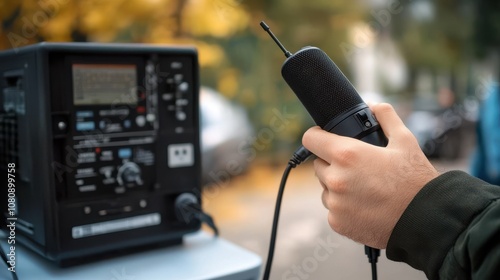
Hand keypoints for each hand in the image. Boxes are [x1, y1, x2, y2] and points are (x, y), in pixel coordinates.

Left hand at [302, 103, 438, 248]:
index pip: (311, 139)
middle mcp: (336, 179)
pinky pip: (333, 209)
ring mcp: (335, 203)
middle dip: (332, 163)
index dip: (317, 136)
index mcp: (347, 155)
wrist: (426, 219)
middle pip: (318, 165)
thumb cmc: (415, 179)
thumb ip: (386, 117)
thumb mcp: (405, 140)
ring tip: (364, 189)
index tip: (323, 138)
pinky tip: (365, 205)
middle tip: (356, 168)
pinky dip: (344, 207)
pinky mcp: (337, 222)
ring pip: (325, 189)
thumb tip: (373, 107)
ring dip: (337, 186)